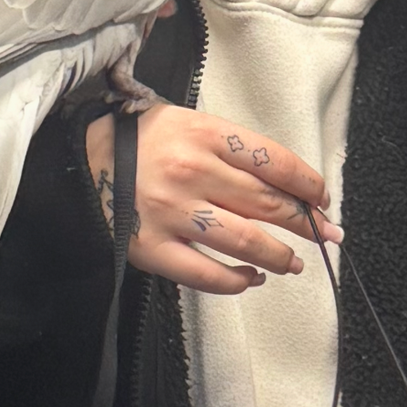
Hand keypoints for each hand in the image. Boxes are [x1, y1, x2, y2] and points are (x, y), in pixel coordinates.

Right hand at [85, 102, 341, 296]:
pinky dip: (237, 282)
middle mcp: (192, 172)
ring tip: (293, 262)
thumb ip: (232, 150)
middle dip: (306, 224)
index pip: (275, 162)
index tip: (322, 200)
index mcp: (204, 134)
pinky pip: (206, 274)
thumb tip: (286, 186)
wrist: (79, 162)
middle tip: (327, 237)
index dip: (308, 185)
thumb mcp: (188, 124)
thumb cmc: (141, 142)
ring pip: (246, 243)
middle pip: (268, 204)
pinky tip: (252, 279)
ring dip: (280, 257)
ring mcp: (172, 213)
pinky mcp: (152, 248)